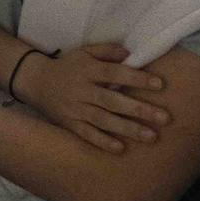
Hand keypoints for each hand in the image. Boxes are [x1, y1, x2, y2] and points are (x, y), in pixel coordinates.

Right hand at [13, 44, 169, 154]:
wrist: (34, 81)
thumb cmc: (67, 66)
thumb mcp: (83, 52)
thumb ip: (106, 51)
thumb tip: (131, 54)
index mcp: (87, 70)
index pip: (113, 73)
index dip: (136, 78)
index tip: (159, 84)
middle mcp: (81, 90)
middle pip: (112, 100)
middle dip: (139, 110)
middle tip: (164, 118)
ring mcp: (75, 108)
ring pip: (103, 120)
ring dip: (127, 129)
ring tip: (151, 137)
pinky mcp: (69, 123)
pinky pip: (86, 134)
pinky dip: (102, 141)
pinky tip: (120, 149)